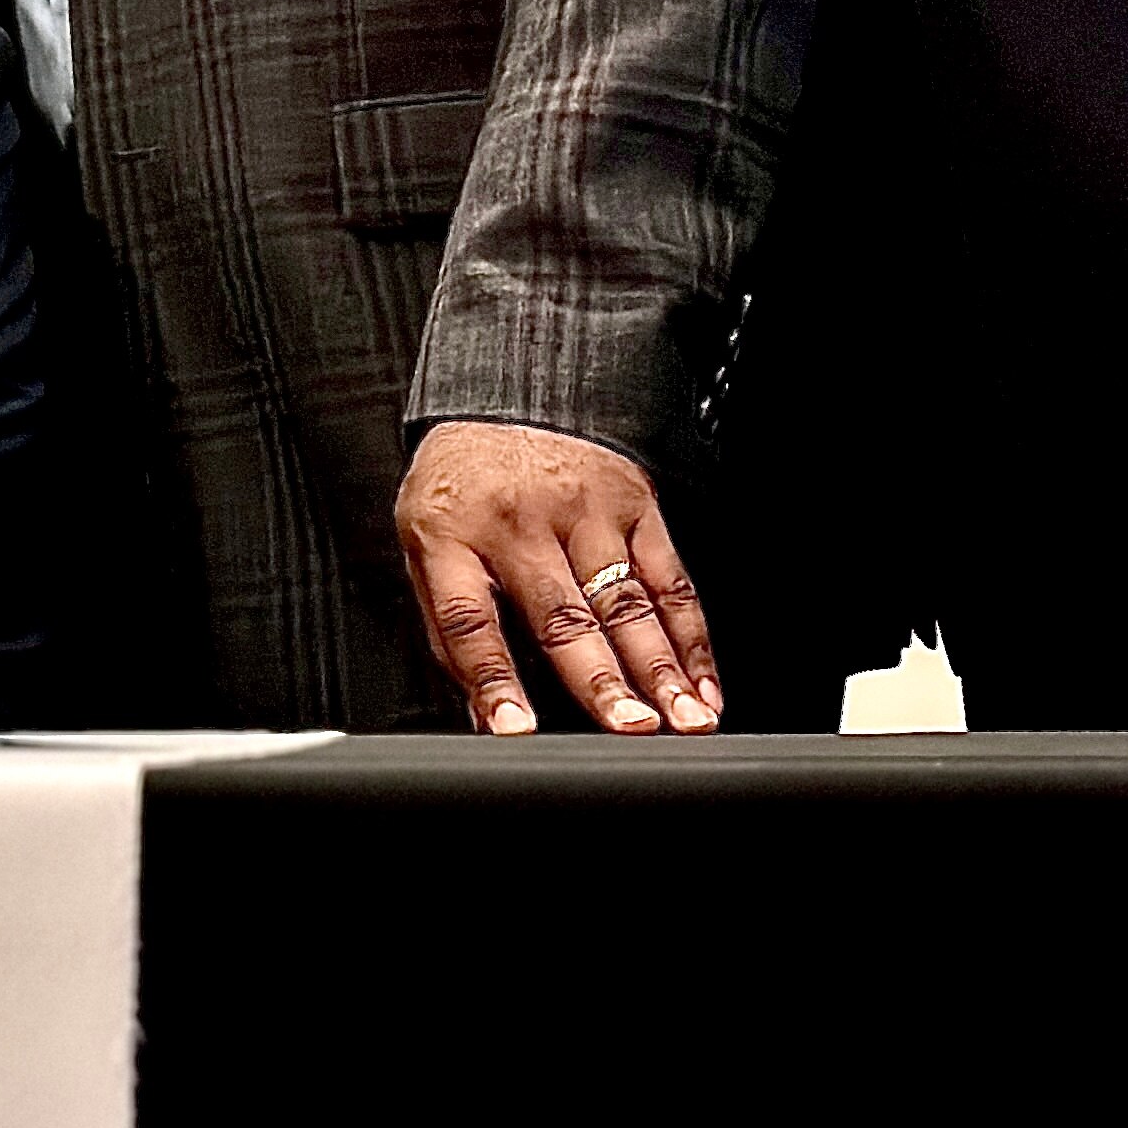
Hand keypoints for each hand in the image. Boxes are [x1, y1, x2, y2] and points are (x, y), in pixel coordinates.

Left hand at [397, 420, 718, 735]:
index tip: (514, 730)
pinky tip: (703, 682)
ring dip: (660, 667)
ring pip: (625, 603)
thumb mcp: (424, 543)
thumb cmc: (462, 486)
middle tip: (628, 728)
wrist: (506, 396)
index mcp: (451, 537)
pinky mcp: (632, 506)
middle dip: (600, 679)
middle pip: (562, 615)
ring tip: (683, 718)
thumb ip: (450, 631)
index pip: (470, 620)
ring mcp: (579, 513)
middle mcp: (517, 525)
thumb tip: (480, 716)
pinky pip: (668, 580)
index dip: (493, 680)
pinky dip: (692, 638)